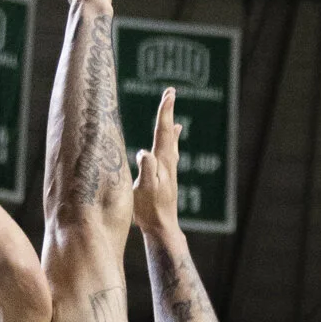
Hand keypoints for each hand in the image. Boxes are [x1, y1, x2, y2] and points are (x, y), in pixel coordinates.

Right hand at [133, 87, 180, 237]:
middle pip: (169, 133)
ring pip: (171, 145)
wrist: (162, 228)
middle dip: (168, 113)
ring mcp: (168, 172)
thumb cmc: (150, 211)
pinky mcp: (166, 181)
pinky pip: (169, 156)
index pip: (163, 131)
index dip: (165, 111)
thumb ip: (145, 170)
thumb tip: (143, 152)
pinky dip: (170, 147)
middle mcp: (168, 164)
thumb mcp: (144, 190)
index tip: (169, 93)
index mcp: (162, 162)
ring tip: (176, 121)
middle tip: (171, 93)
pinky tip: (170, 150)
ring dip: (171, 130)